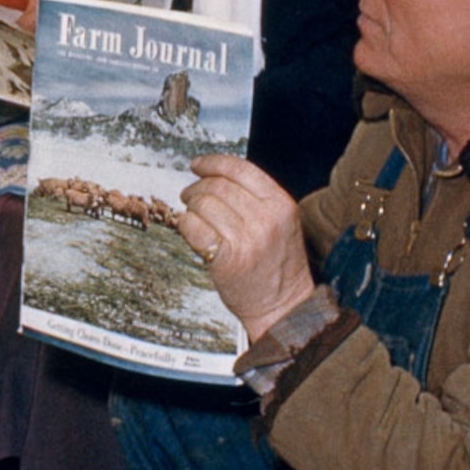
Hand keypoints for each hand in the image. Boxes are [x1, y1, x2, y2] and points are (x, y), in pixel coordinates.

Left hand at [176, 155, 318, 340]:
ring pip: (203, 204)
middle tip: (190, 195)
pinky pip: (193, 227)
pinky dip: (186, 225)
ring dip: (191, 207)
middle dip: (197, 187)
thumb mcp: (281, 222)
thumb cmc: (278, 264)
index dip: (213, 163)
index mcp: (281, 204)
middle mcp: (266, 219)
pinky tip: (192, 231)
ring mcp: (247, 239)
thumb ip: (256, 198)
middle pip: (217, 185)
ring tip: (194, 216)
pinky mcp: (227, 258)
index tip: (198, 164)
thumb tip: (214, 174)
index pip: (240, 169)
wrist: (283, 306)